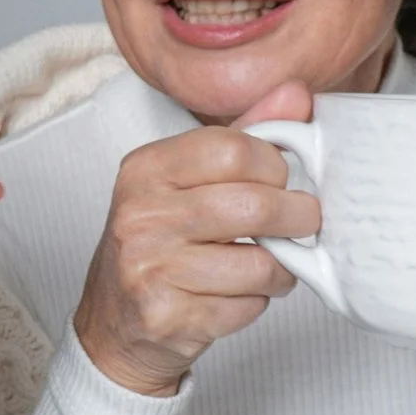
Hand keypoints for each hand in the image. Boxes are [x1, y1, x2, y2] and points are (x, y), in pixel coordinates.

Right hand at [72, 81, 320, 396]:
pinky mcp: (167, 315)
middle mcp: (140, 214)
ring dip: (280, 269)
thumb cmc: (159, 243)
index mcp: (145, 169)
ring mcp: (149, 267)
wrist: (115, 321)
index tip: (277, 180)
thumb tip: (297, 94)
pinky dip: (255, 303)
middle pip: (254, 206)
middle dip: (296, 217)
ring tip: (266, 264)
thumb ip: (244, 136)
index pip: (235, 149)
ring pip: (260, 263)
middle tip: (299, 222)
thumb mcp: (188, 180)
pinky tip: (236, 294)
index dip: (274, 167)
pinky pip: (246, 306)